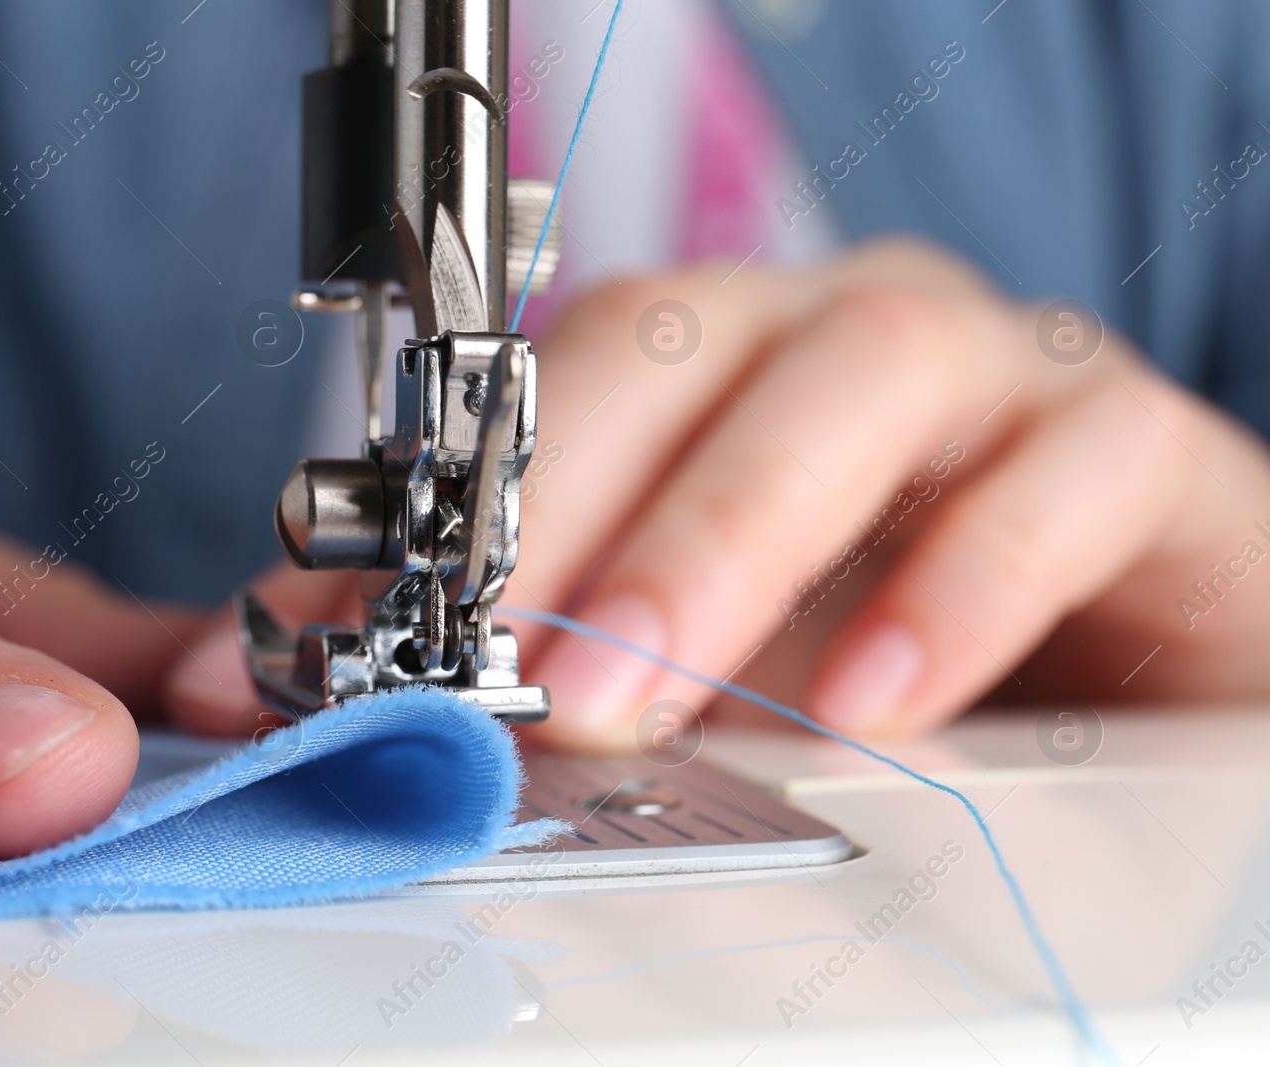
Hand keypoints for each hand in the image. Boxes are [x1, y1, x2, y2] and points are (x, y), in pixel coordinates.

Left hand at [172, 238, 1269, 749]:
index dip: (468, 499)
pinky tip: (874, 694)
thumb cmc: (882, 627)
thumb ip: (503, 653)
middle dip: (573, 509)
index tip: (375, 641)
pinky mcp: (1125, 452)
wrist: (1116, 647)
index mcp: (717, 374)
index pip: (567, 379)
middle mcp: (830, 344)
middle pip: (685, 346)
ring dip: (724, 534)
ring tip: (636, 691)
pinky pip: (1058, 475)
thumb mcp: (675, 654)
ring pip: (860, 371)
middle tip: (501, 671)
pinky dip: (956, 583)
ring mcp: (985, 378)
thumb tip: (269, 679)